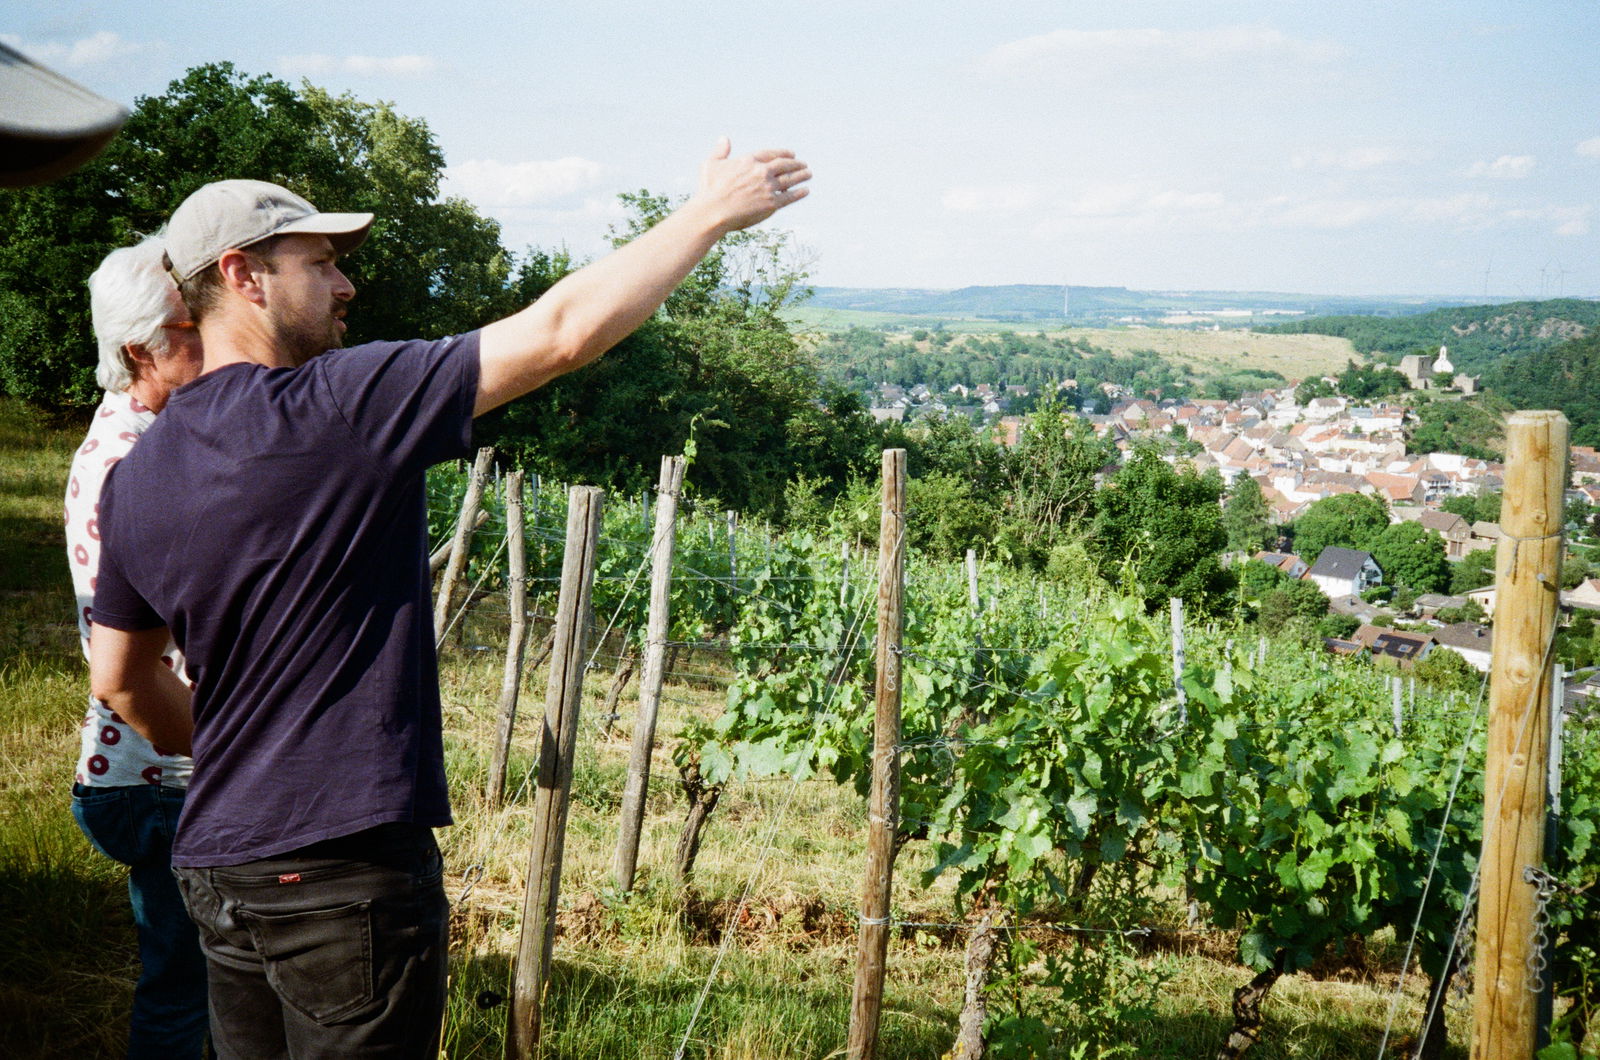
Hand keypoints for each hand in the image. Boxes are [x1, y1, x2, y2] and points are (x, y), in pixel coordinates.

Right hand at [694, 136, 811, 233]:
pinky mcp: (771, 203)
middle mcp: (761, 171)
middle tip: (803, 164)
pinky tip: (805, 190)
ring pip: (790, 179)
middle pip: (784, 165)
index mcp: (748, 161)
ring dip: (801, 175)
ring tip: (808, 174)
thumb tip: (724, 138)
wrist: (714, 211)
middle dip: (796, 163)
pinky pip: (789, 196)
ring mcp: (768, 187)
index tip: (791, 154)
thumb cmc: (709, 189)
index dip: (782, 153)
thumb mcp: (711, 165)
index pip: (770, 154)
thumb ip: (720, 151)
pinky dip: (799, 193)